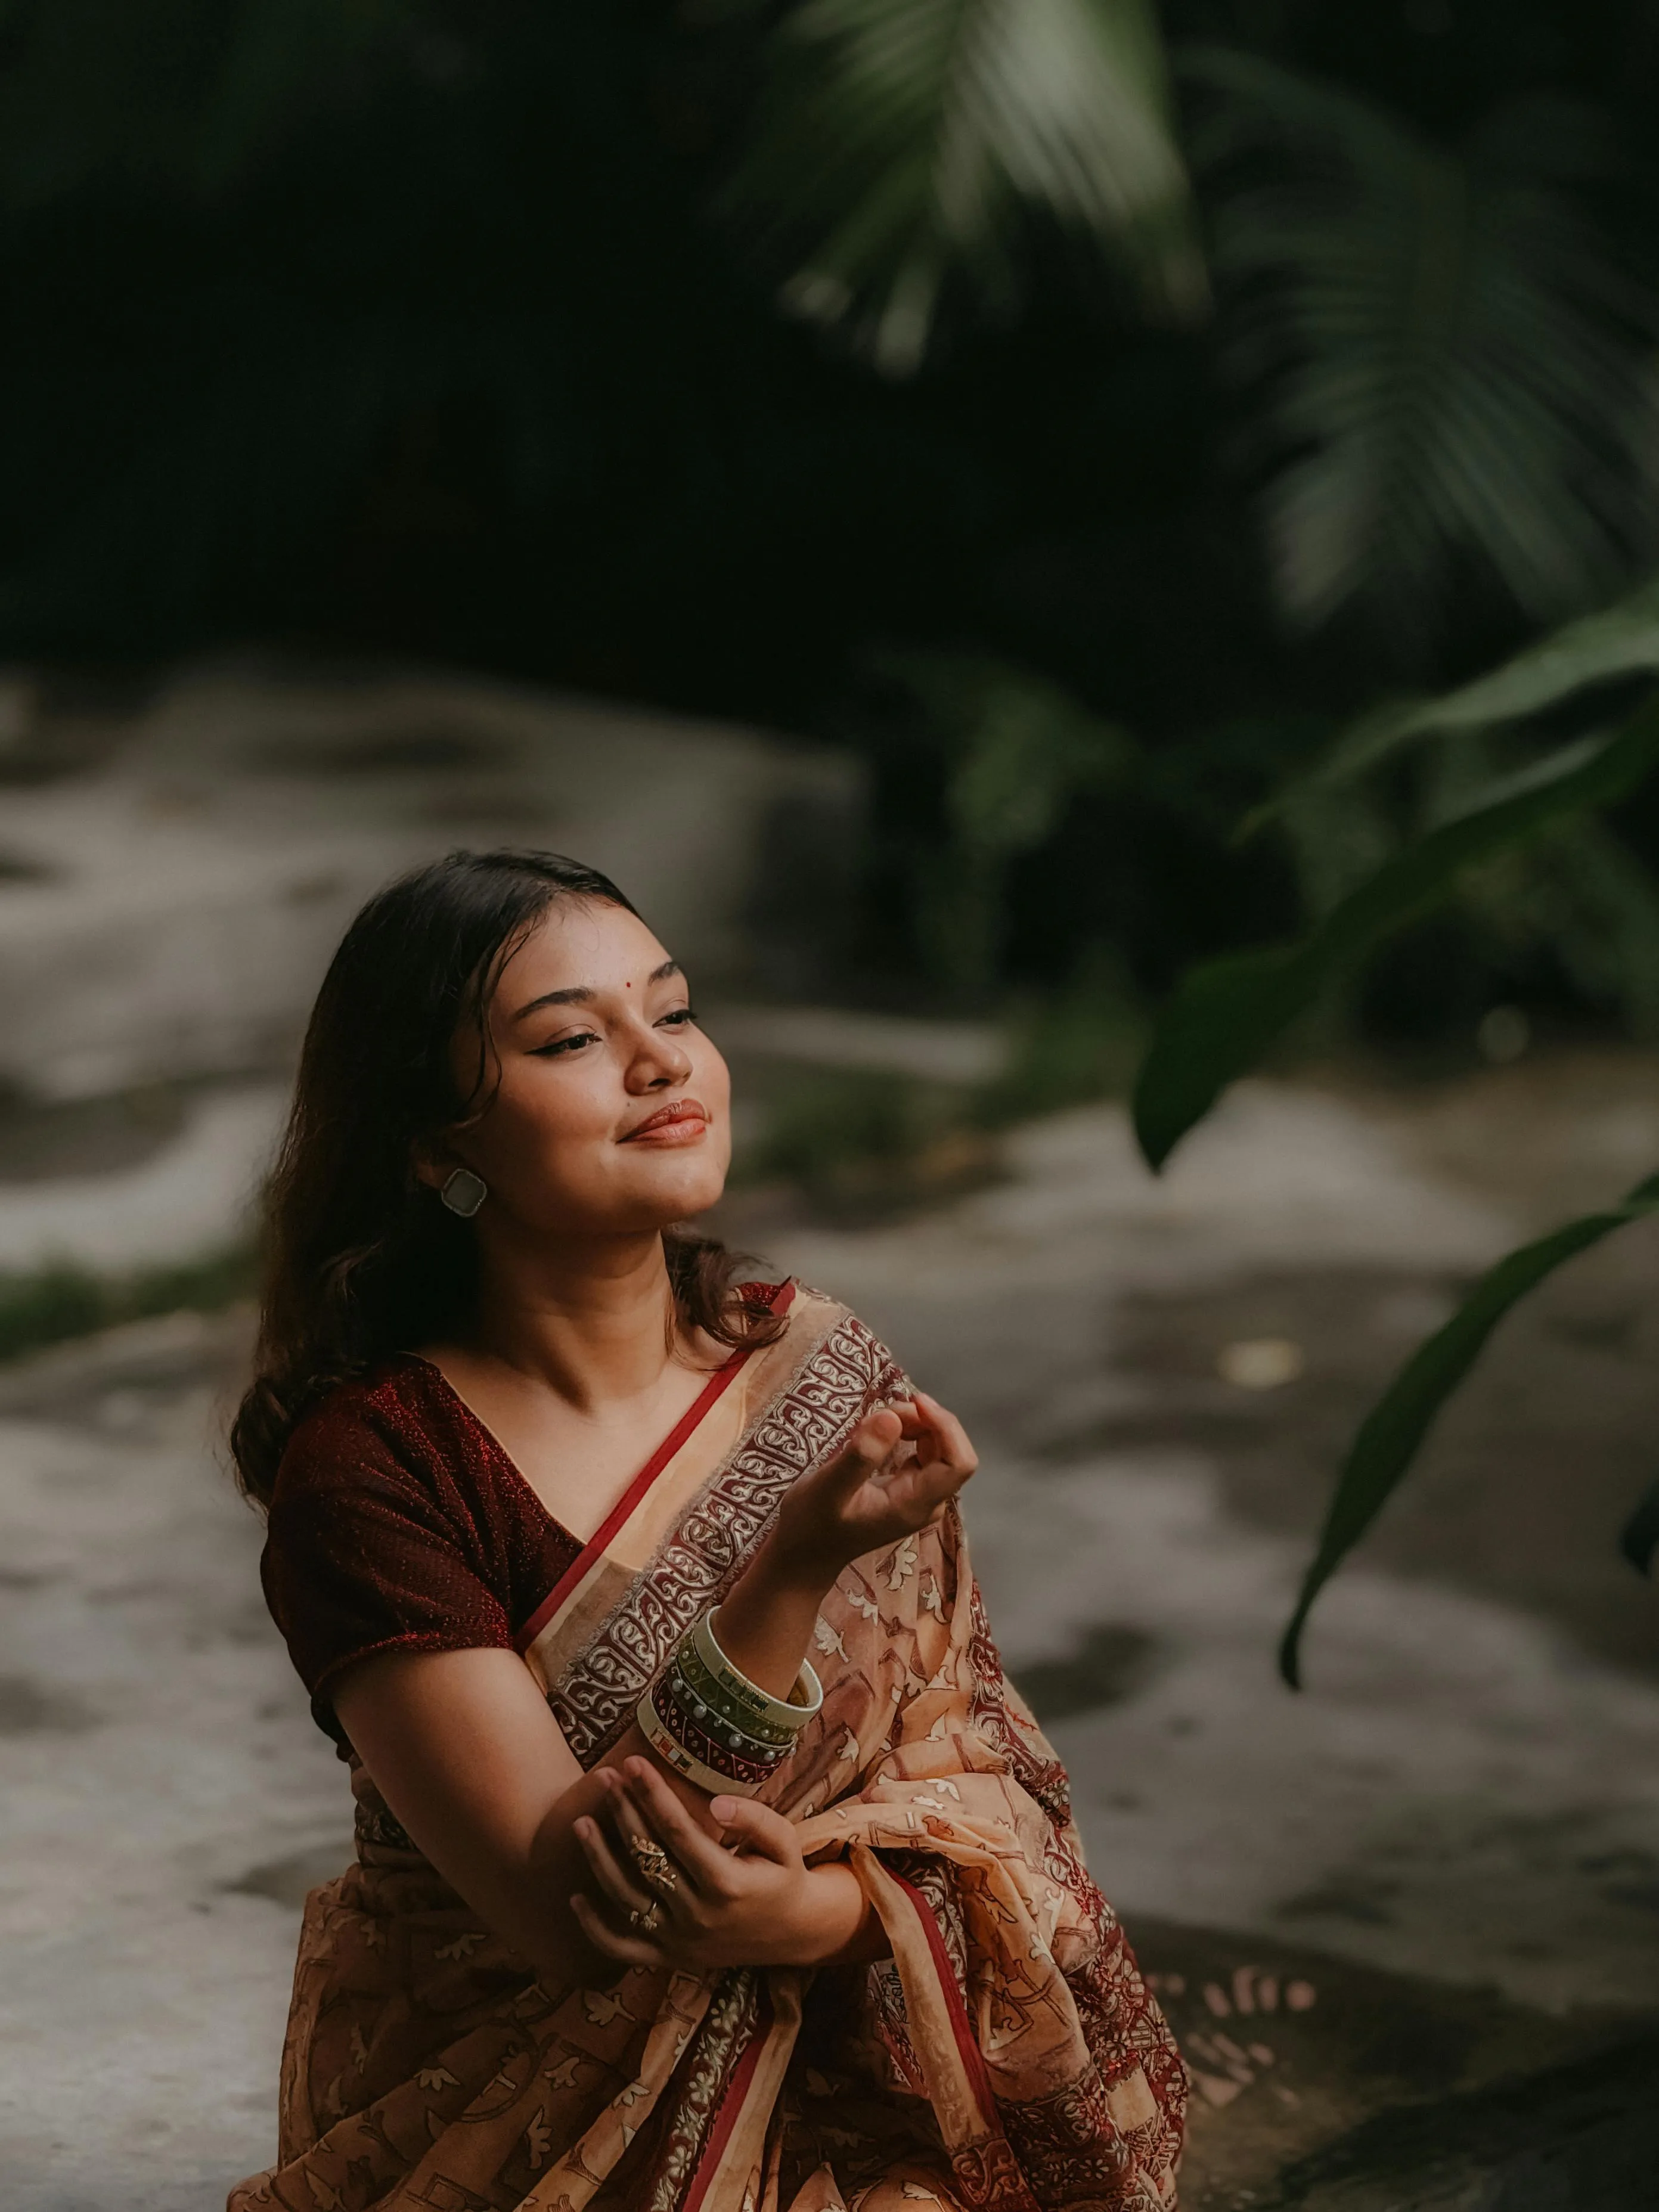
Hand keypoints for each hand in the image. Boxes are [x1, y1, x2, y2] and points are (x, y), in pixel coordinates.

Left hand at [569, 1757, 865, 1972]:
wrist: (794, 1932)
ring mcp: (680, 1940)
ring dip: (600, 1860)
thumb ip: (754, 1819)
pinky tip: (575, 1899)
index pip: (678, 1831)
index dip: (653, 1794)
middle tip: (606, 1778)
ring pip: (627, 1899)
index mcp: (727, 1883)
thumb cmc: (786, 1876)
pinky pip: (623, 1948)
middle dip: (623, 1812)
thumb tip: (715, 1804)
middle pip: (648, 1858)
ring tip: (581, 1823)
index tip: (633, 1762)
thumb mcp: (785, 1842)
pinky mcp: (669, 1958)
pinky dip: (595, 1928)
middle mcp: (698, 1915)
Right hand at [768, 1389, 975, 1586]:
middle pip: (950, 1450)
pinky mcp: (909, 1489)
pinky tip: (878, 1433)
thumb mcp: (828, 1486)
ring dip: (914, 1424)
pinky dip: (907, 1433)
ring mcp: (920, 1497)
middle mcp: (927, 1502)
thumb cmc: (812, 1523)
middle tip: (882, 1411)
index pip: (959, 1463)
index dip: (946, 1426)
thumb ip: (861, 1455)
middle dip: (924, 1421)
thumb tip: (892, 1417)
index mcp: (914, 1505)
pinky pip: (923, 1453)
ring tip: (874, 1422)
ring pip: (937, 1447)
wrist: (804, 1553)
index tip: (915, 1401)